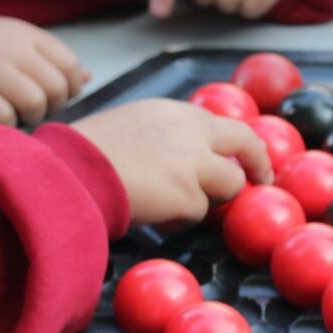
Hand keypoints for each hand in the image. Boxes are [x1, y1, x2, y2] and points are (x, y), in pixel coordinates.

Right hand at [0, 17, 88, 125]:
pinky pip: (5, 117)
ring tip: (19, 112)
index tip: (62, 94)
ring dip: (32, 116)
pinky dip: (6, 123)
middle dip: (53, 105)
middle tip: (37, 106)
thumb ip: (51, 57)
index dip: (72, 86)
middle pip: (56, 88)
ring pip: (35, 104)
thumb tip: (88, 77)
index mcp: (26, 35)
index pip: (69, 64)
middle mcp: (10, 49)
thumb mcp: (15, 39)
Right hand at [72, 99, 273, 227]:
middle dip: (259, 164)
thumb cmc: (88, 153)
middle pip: (247, 143)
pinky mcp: (188, 195)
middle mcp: (192, 132)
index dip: (240, 144)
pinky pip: (198, 213)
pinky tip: (157, 216)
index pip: (225, 124)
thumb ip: (170, 134)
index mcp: (178, 112)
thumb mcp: (134, 125)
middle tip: (262, 180)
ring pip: (228, 185)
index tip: (247, 157)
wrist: (70, 172)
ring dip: (209, 199)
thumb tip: (193, 154)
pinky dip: (182, 219)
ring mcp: (193, 163)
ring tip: (174, 205)